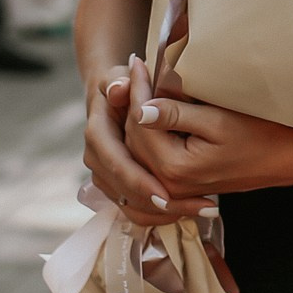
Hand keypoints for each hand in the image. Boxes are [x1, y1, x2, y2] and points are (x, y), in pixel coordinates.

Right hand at [83, 58, 181, 225]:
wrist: (113, 95)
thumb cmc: (125, 85)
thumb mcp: (123, 78)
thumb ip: (121, 83)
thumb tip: (119, 90)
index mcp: (97, 133)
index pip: (115, 162)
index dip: (138, 179)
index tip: (164, 193)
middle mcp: (96, 158)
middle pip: (121, 190)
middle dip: (154, 204)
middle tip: (190, 208)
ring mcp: (103, 174)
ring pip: (127, 203)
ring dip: (159, 212)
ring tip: (195, 212)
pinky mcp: (114, 185)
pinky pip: (132, 208)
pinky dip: (156, 214)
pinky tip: (184, 212)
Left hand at [125, 74, 292, 203]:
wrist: (287, 158)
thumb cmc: (261, 135)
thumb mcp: (218, 121)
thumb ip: (176, 115)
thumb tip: (140, 108)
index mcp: (174, 167)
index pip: (140, 122)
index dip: (137, 89)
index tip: (137, 61)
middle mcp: (169, 183)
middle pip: (134, 137)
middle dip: (133, 102)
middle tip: (137, 71)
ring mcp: (175, 187)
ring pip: (140, 147)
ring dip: (138, 117)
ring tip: (142, 86)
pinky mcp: (183, 184)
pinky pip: (154, 156)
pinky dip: (150, 133)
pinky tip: (154, 111)